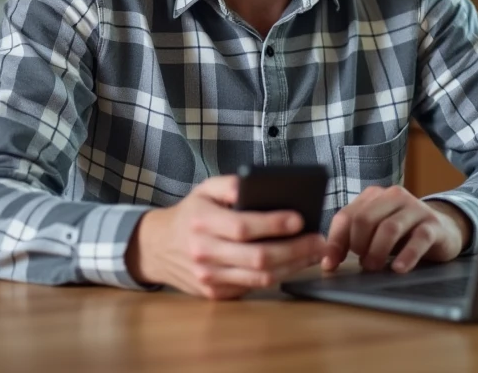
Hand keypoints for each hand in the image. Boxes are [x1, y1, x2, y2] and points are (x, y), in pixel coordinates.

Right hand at [125, 175, 326, 299]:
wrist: (157, 247)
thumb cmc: (191, 213)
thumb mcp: (204, 189)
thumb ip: (230, 184)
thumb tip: (257, 184)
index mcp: (202, 222)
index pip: (243, 227)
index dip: (274, 225)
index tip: (300, 219)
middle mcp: (203, 252)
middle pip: (257, 257)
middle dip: (295, 249)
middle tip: (319, 240)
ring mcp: (208, 277)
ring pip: (260, 277)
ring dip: (293, 266)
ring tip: (314, 253)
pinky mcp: (215, 293)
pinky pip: (253, 286)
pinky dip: (278, 275)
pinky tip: (294, 263)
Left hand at [321, 186, 469, 273]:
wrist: (443, 229)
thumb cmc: (402, 233)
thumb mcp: (375, 231)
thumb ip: (353, 238)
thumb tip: (328, 261)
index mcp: (373, 196)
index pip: (346, 216)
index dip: (335, 242)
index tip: (330, 265)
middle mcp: (393, 196)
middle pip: (365, 220)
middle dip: (358, 246)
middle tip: (363, 264)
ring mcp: (415, 209)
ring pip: (389, 228)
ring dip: (377, 252)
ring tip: (375, 268)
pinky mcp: (433, 225)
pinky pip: (418, 239)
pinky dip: (406, 256)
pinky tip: (399, 269)